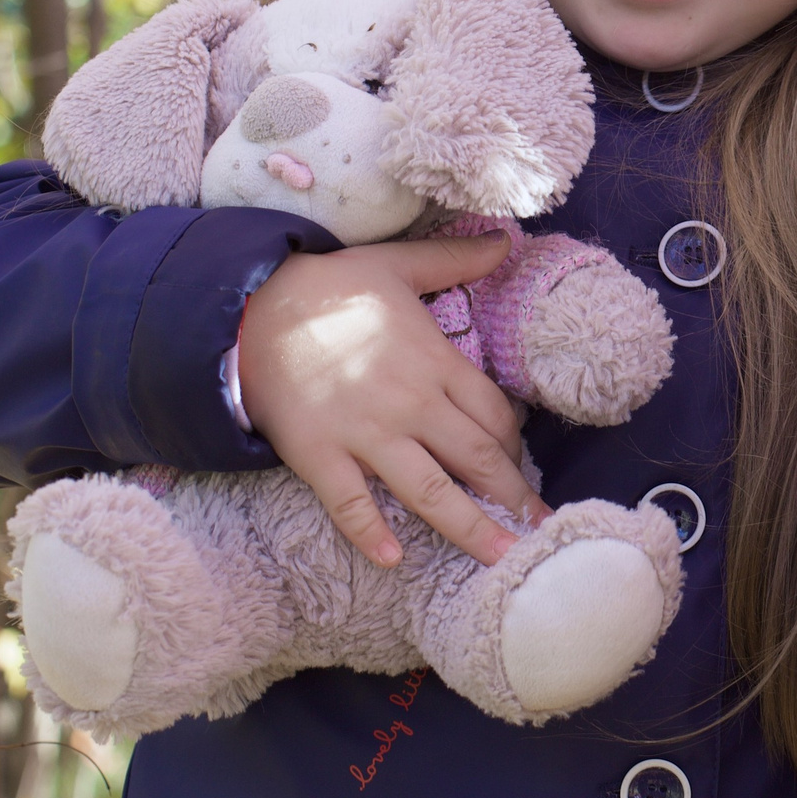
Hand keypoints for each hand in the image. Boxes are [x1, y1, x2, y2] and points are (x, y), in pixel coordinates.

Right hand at [239, 234, 549, 567]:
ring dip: (468, 527)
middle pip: (475, 458)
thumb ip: (456, 259)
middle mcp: (410, 402)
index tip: (522, 467)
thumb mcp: (399, 263)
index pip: (493, 414)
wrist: (253, 305)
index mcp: (434, 361)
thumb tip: (506, 239)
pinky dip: (369, 531)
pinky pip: (349, 502)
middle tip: (543, 528)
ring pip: (427, 490)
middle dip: (513, 496)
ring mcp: (365, 432)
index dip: (514, 445)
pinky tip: (392, 558)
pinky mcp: (320, 453)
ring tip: (502, 558)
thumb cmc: (331, 286)